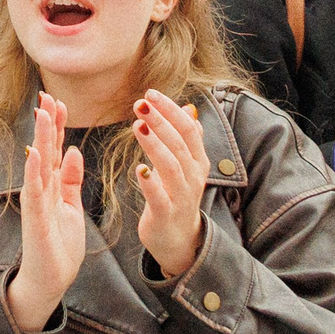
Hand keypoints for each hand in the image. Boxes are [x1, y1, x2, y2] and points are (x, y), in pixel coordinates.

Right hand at [5, 93, 85, 332]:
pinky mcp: (35, 219)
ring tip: (42, 114)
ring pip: (38, 164)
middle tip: (47, 95)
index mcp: (52, 186)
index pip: (54, 149)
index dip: (57, 125)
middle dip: (47, 123)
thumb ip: (71, 179)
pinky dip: (34, 171)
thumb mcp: (70, 206)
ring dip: (40, 138)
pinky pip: (34, 191)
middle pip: (44, 149)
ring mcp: (36, 203)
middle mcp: (41, 189)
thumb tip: (73, 150)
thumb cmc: (58, 245)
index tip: (58, 101)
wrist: (49, 280)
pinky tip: (35, 153)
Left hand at [132, 90, 208, 277]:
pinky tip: (139, 169)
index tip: (150, 93)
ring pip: (171, 165)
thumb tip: (188, 109)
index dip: (170, 110)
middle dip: (160, 121)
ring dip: (154, 145)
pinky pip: (159, 196)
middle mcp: (193, 176)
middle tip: (140, 103)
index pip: (188, 128)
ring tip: (137, 126)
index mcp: (197, 161)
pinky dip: (150, 182)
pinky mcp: (166, 214)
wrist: (179, 240)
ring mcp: (182, 196)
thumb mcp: (186, 166)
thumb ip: (186, 139)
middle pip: (179, 143)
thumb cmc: (177, 196)